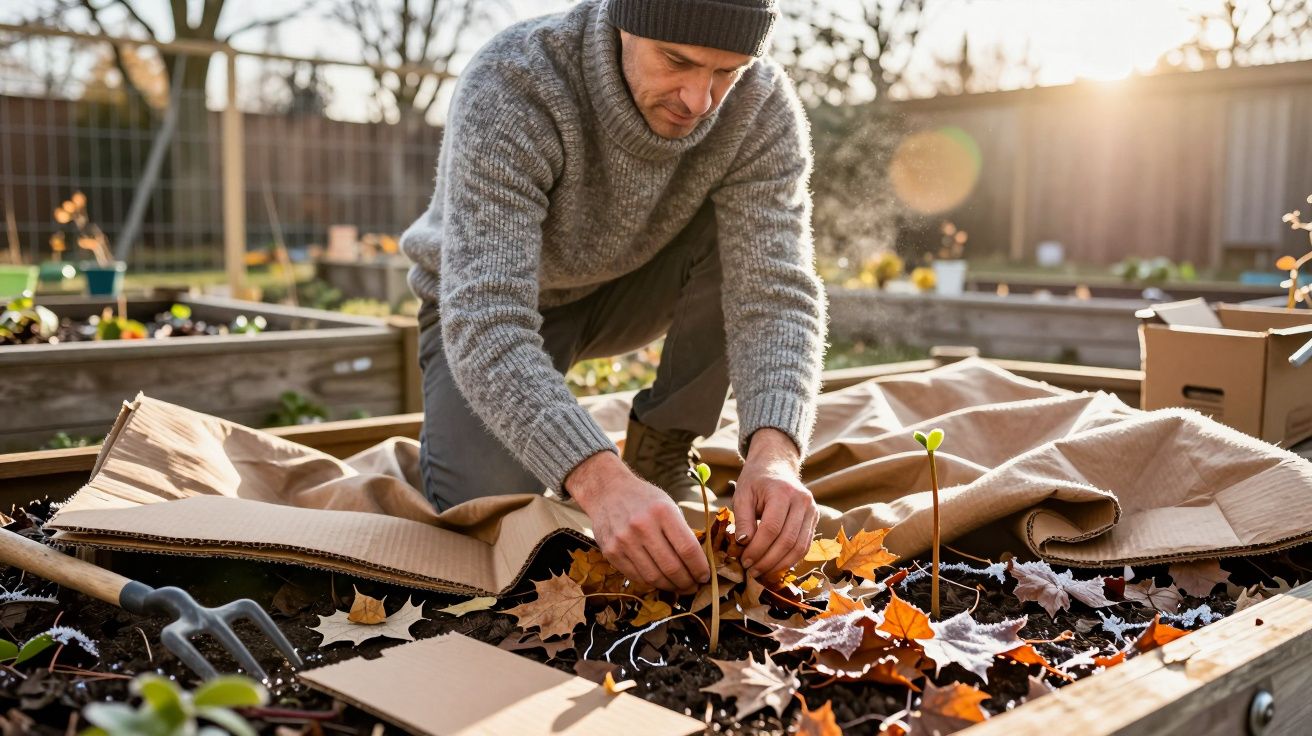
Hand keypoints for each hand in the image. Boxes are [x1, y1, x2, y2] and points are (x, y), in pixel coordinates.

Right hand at [565, 451, 710, 592]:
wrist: (607, 491)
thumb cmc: (644, 499)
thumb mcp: (668, 505)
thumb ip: (682, 532)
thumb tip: (698, 563)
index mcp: (662, 511)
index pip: (687, 549)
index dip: (699, 568)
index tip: (705, 576)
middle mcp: (642, 526)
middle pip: (671, 567)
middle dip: (687, 582)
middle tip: (694, 587)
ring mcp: (624, 540)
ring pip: (653, 577)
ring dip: (670, 587)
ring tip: (679, 587)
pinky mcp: (611, 552)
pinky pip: (636, 576)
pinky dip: (651, 583)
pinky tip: (660, 580)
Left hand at [734, 428, 815, 576]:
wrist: (776, 466)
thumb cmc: (756, 481)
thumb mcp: (742, 495)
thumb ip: (743, 519)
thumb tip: (744, 544)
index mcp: (783, 492)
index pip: (772, 528)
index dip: (758, 549)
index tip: (744, 561)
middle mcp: (802, 501)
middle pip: (788, 540)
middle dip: (768, 561)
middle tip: (751, 571)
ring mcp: (812, 510)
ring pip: (800, 547)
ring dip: (780, 565)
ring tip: (762, 572)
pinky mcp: (815, 519)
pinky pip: (805, 545)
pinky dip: (791, 559)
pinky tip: (775, 565)